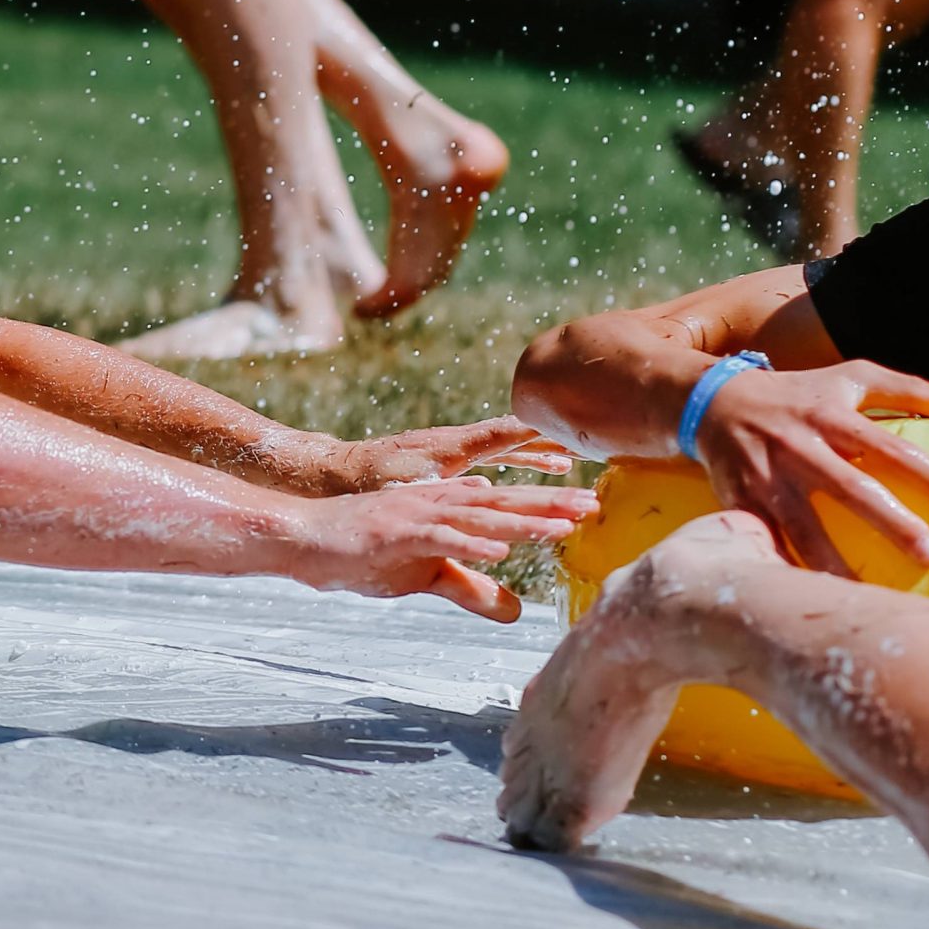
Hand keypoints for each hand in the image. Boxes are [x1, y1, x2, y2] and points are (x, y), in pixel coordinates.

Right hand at [279, 477, 597, 622]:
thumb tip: (518, 611)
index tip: (588, 510)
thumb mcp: (426, 577)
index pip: (505, 507)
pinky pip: (439, 537)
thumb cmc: (364, 554)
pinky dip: (470, 542)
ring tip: (560, 524)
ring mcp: (416, 513)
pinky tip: (500, 549)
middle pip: (502, 503)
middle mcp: (437, 503)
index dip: (546, 508)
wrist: (305, 541)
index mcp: (447, 509)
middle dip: (548, 504)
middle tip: (593, 505)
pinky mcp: (395, 531)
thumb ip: (471, 588)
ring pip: (477, 515)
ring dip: (520, 519)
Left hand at [332, 417, 574, 491]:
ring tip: (578, 459)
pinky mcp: (449, 458)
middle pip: (516, 436)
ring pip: (508, 444)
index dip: (542, 431)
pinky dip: (522, 456)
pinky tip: (541, 468)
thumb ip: (447, 497)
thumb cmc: (367, 486)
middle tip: (594, 449)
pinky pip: (495, 453)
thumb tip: (488, 499)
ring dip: (542, 450)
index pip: (506, 433)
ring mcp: (454, 448)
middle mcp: (457, 442)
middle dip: (554, 443)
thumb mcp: (406, 493)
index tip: (576, 429)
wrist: (335, 475)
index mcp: (452, 448)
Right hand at [692, 361, 928, 575]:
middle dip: (890, 522)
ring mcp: (767, 477)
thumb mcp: (849, 379)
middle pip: (851, 488)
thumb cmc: (797, 394)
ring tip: (866, 595)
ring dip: (834, 560)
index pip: (887, 446)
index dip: (926, 471)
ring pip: (804, 525)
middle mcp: (800, 447)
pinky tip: (806, 598)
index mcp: (831, 417)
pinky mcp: (740, 501)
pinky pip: (766, 540)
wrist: (713, 401)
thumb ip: (908, 389)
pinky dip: (783, 569)